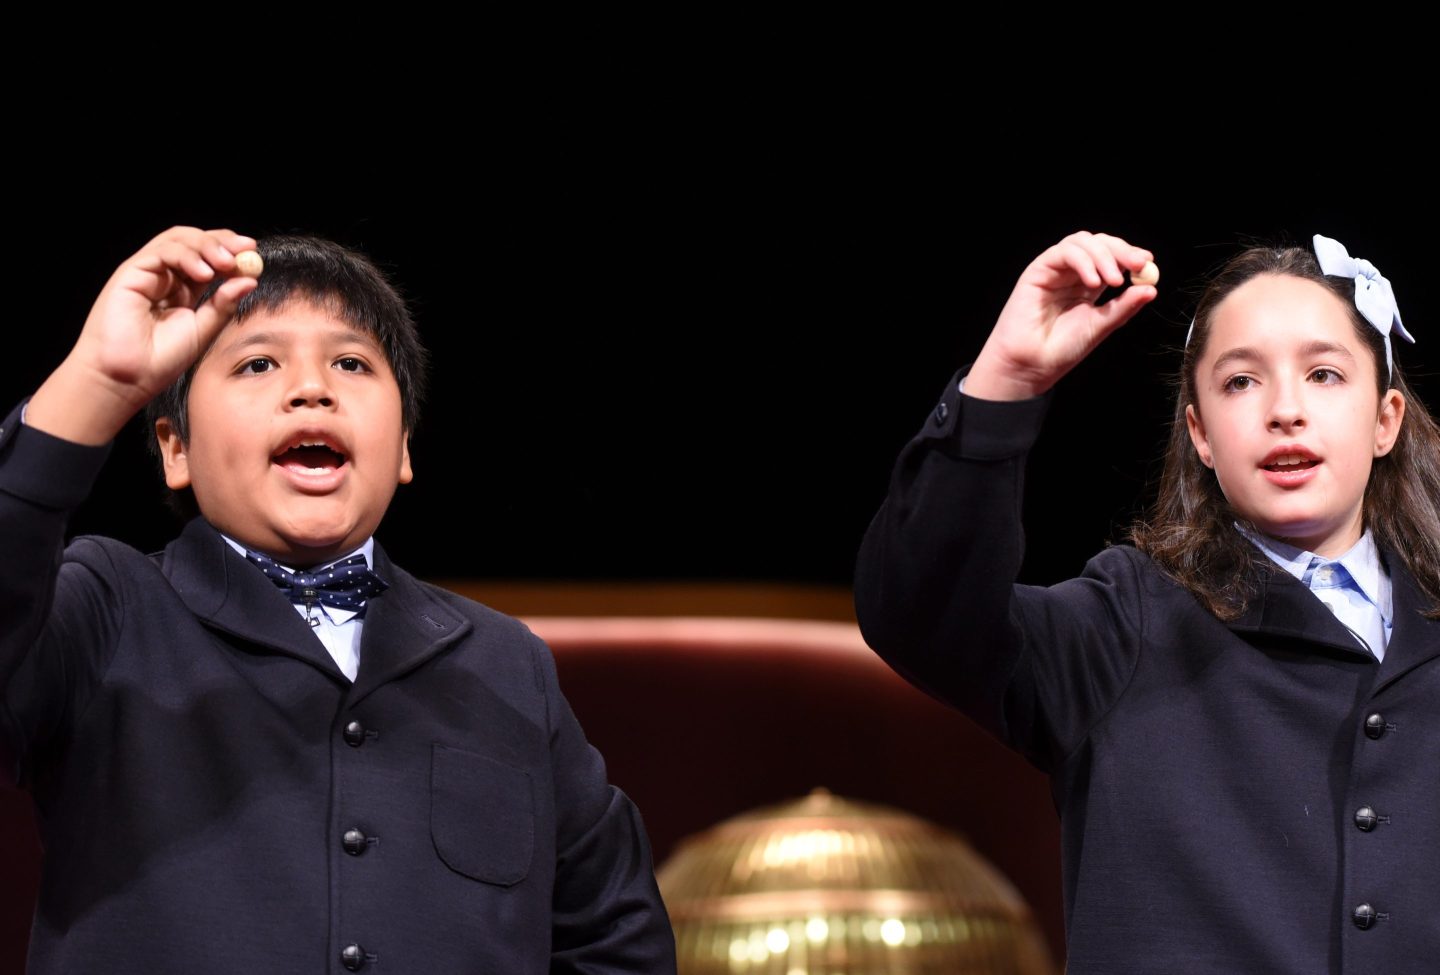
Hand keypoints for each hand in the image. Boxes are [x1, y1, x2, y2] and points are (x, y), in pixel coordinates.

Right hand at [27, 227, 259, 443]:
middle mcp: (165, 277)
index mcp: (183, 290)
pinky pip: (161, 252)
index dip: (230, 251)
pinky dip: (186, 256)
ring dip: (207, 246)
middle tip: (246, 250)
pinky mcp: (130, 273)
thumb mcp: (203, 331)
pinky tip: (205, 273)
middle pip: (194, 243)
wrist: (126, 378)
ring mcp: (147, 273)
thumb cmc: (159, 360)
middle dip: (222, 242)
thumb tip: (249, 280)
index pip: (208, 258)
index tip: (253, 253)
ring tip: (227, 263)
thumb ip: (223, 306)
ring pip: (178, 240)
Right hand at [965, 231, 1156, 400]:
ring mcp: (1055, 270)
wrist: (1031, 364)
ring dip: (1103, 256)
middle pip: (1099, 244)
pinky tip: (1092, 282)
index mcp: (1089, 284)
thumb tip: (1151, 289)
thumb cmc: (1061, 349)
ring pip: (1082, 242)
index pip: (1112, 257)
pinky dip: (1083, 261)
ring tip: (1113, 282)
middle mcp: (1072, 273)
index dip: (1129, 255)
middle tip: (1138, 265)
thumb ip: (1123, 307)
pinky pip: (1063, 253)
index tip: (1147, 262)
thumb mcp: (1101, 326)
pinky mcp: (1038, 271)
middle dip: (1121, 251)